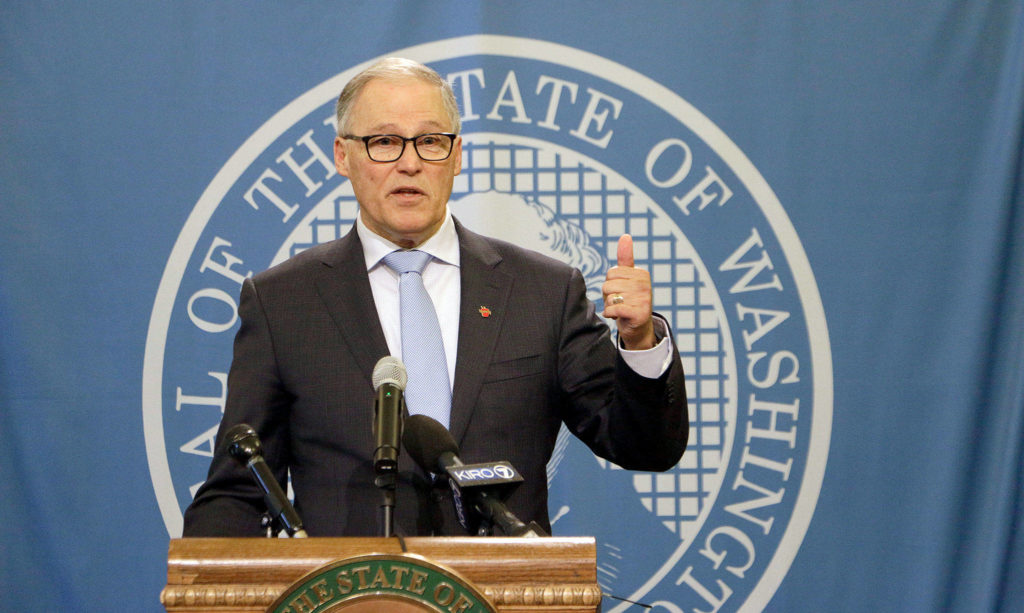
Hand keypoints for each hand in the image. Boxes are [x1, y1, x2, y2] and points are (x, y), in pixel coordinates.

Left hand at [602, 234, 655, 349]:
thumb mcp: (627, 278)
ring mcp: (644, 299)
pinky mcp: (639, 313)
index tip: (621, 291)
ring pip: (610, 297)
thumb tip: (626, 236)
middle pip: (608, 284)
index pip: (611, 273)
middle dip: (608, 295)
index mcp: (642, 273)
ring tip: (620, 309)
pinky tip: (617, 317)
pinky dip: (610, 314)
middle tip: (619, 302)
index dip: (610, 284)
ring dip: (609, 306)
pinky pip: (613, 309)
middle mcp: (645, 285)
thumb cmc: (629, 300)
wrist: (637, 328)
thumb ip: (625, 258)